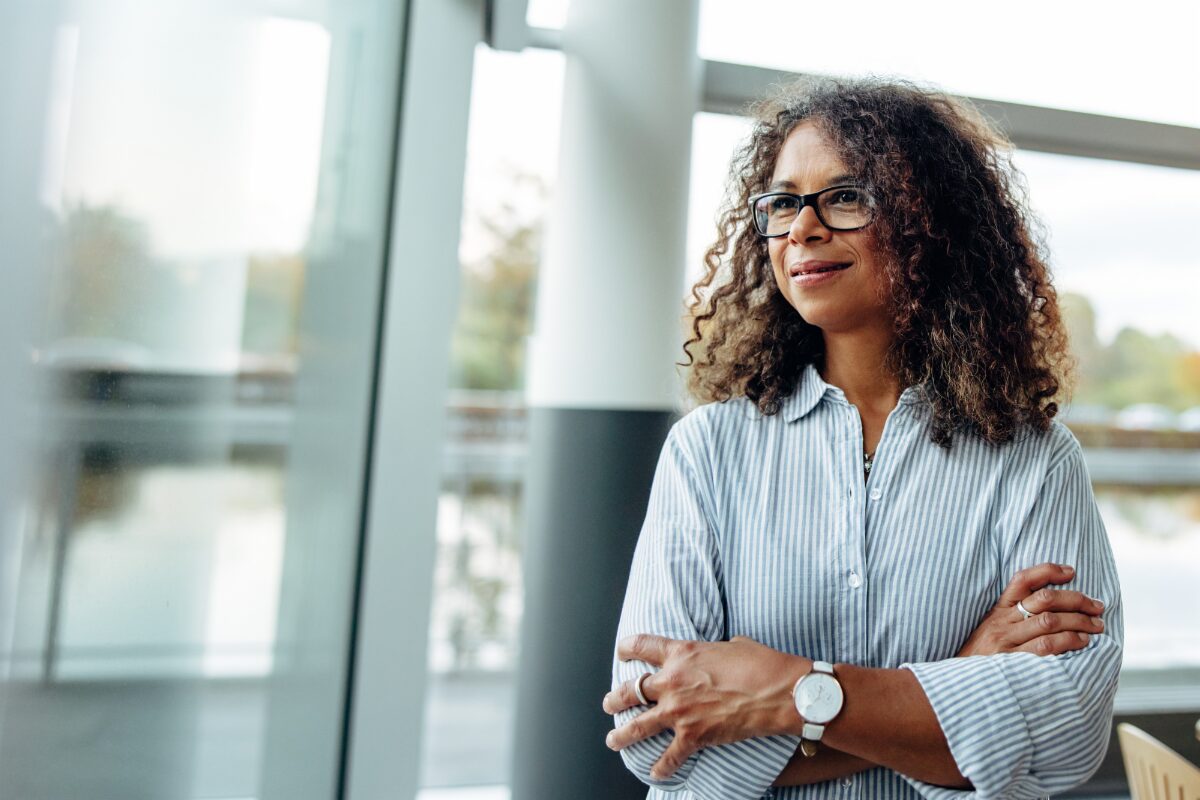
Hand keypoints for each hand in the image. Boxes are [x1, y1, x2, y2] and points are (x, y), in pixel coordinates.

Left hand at [602, 634, 804, 779]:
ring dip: (622, 734)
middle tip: (610, 703)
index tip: (621, 652)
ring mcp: (679, 711)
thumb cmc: (762, 664)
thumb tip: (721, 652)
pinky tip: (656, 772)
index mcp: (681, 653)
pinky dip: (662, 767)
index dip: (627, 648)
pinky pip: (669, 756)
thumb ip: (715, 650)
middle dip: (616, 698)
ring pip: (638, 725)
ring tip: (613, 739)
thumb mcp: (733, 645)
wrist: (779, 692)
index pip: (642, 646)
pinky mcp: (693, 736)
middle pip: (631, 689)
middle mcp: (673, 681)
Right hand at [956, 562, 1105, 656]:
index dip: (1048, 571)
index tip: (1071, 571)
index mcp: (998, 610)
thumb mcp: (990, 630)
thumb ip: (1013, 618)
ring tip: (1096, 626)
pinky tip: (1082, 642)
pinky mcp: (1012, 661)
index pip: (1022, 580)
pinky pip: (1045, 646)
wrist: (959, 684)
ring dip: (1078, 622)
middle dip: (1076, 600)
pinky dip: (1068, 641)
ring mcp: (1006, 641)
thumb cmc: (981, 658)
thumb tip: (1053, 609)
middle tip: (1097, 607)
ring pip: (1049, 621)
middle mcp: (1002, 622)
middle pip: (1044, 599)